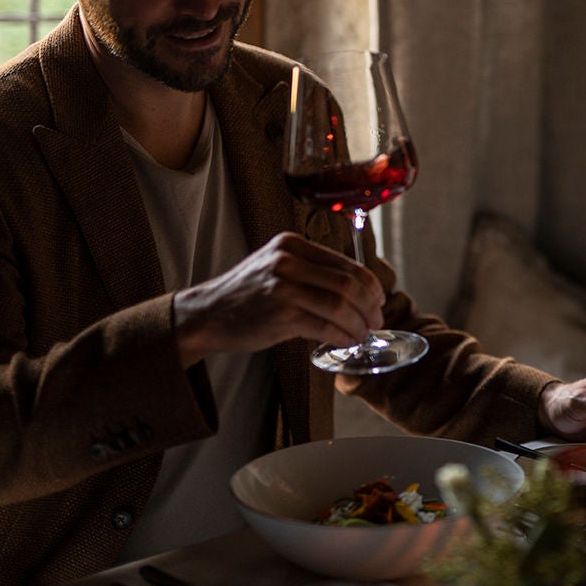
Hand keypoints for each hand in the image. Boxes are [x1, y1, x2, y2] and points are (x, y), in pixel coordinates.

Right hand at [173, 232, 385, 365]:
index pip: (345, 264)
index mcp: (292, 244)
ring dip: (358, 324)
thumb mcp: (275, 267)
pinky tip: (346, 341)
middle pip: (347, 284)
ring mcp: (283, 286)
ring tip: (363, 334)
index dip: (370, 284)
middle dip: (369, 306)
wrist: (206, 315)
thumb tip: (358, 291)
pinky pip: (324, 325)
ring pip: (339, 305)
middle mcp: (288, 260)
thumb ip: (311, 271)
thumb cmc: (246, 295)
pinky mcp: (280, 313)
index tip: (379, 300)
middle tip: (377, 321)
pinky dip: (342, 335)